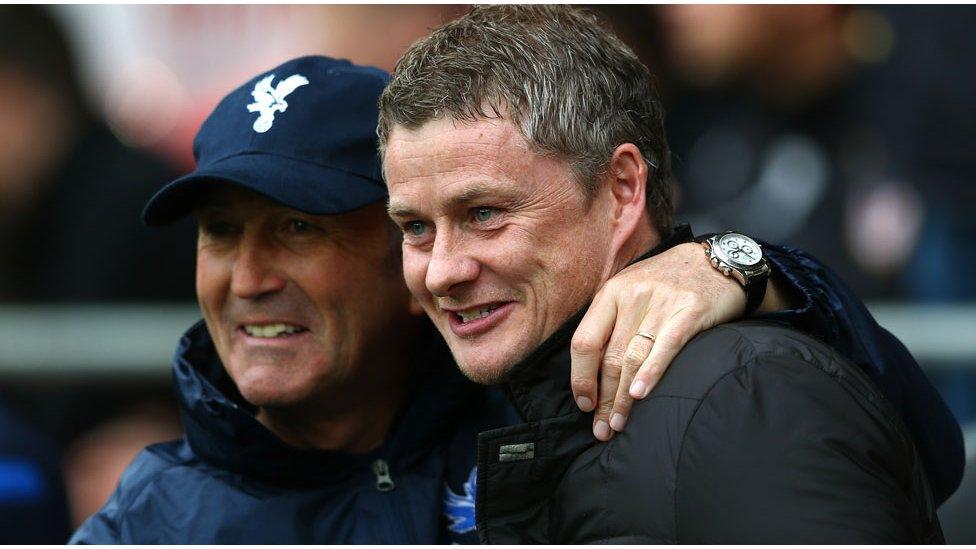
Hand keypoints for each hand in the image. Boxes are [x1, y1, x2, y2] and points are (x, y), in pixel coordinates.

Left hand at [570, 242, 746, 440]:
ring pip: (633, 358)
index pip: (584, 341)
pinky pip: (665, 347)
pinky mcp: (690, 310)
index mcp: (611, 293)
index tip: (584, 404)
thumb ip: (612, 322)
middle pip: (609, 357)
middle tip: (602, 428)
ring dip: (623, 397)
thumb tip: (592, 372)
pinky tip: (640, 395)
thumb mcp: (632, 290)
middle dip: (603, 398)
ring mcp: (661, 302)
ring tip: (619, 424)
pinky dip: (651, 373)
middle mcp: (632, 296)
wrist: (718, 260)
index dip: (581, 377)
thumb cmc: (669, 283)